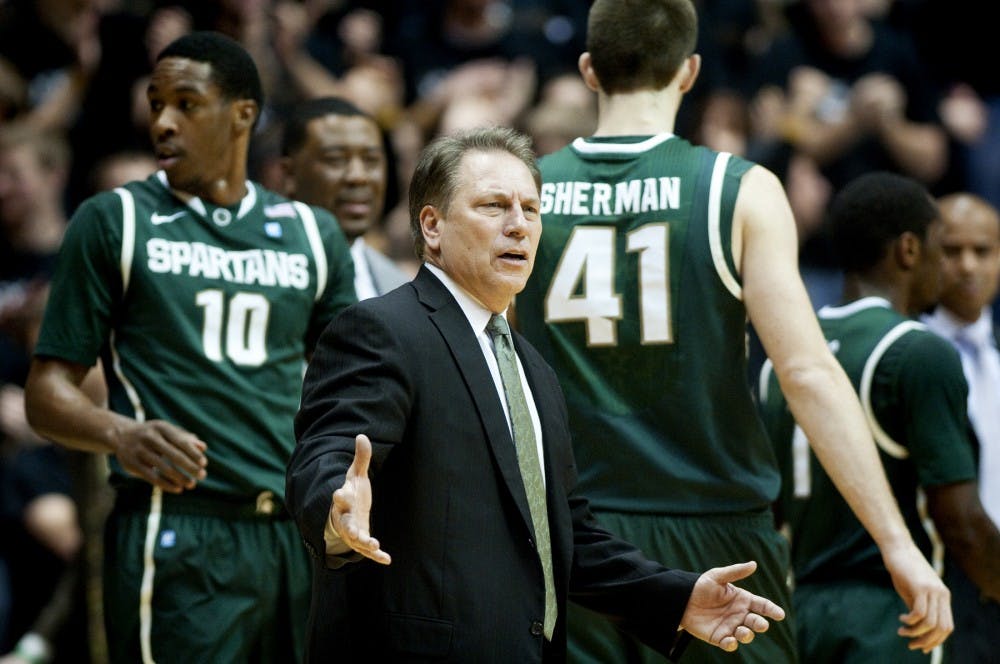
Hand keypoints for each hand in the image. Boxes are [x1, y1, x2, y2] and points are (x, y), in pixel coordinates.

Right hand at [113, 420, 206, 492]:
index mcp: (161, 427)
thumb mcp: (167, 431)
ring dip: (180, 477)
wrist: (121, 435)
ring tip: (192, 484)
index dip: (193, 453)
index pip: (181, 441)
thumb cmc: (153, 434)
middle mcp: (149, 437)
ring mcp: (139, 451)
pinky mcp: (132, 464)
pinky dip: (166, 484)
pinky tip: (178, 489)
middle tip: (202, 476)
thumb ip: (185, 438)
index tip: (204, 463)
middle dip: (190, 466)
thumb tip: (203, 447)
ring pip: (164, 468)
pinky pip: (152, 477)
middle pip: (174, 455)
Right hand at [328, 434, 390, 564]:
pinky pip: (368, 551)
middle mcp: (345, 518)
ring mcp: (352, 532)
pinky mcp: (362, 541)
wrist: (344, 514)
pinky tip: (387, 559)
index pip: (339, 498)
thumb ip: (360, 459)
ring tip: (374, 545)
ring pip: (357, 541)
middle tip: (354, 534)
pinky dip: (376, 555)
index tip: (338, 492)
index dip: (339, 495)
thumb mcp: (355, 475)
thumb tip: (362, 435)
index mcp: (344, 500)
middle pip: (346, 525)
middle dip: (350, 529)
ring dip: (365, 544)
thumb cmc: (351, 493)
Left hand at [679, 561, 784, 651]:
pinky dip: (731, 644)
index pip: (762, 605)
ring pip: (745, 635)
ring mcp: (731, 627)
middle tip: (760, 624)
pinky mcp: (719, 637)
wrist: (682, 599)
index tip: (780, 614)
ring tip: (742, 631)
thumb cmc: (702, 586)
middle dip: (760, 624)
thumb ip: (735, 572)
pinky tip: (730, 641)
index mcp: (743, 600)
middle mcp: (740, 615)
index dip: (772, 610)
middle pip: (756, 622)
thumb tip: (754, 564)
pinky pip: (729, 644)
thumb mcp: (717, 576)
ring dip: (747, 635)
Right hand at [883, 544, 951, 652]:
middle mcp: (942, 594)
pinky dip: (910, 621)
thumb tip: (918, 627)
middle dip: (927, 641)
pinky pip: (919, 613)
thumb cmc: (903, 569)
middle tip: (912, 644)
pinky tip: (901, 619)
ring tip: (902, 632)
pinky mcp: (920, 587)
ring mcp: (932, 590)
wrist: (898, 548)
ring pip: (931, 623)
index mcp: (943, 596)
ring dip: (915, 633)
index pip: (947, 626)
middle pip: (942, 628)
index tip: (922, 646)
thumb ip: (919, 607)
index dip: (937, 640)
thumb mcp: (913, 592)